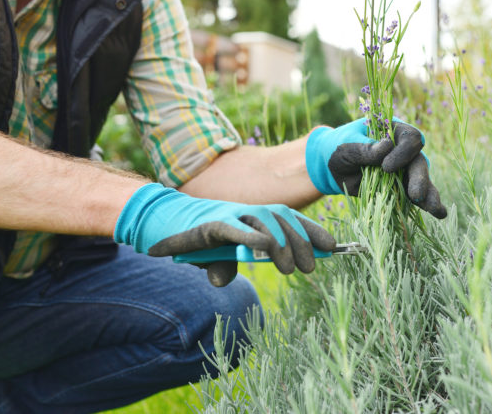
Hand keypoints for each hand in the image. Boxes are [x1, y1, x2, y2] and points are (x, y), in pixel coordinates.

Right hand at [114, 183, 336, 285]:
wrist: (158, 221)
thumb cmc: (191, 238)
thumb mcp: (213, 256)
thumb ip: (224, 264)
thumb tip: (223, 281)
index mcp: (253, 216)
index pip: (290, 218)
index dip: (313, 230)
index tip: (334, 247)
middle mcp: (244, 211)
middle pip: (283, 217)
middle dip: (302, 241)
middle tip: (311, 268)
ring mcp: (227, 215)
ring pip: (264, 220)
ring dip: (282, 243)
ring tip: (290, 268)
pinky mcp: (209, 224)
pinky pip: (234, 229)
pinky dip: (250, 237)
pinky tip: (264, 249)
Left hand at [305, 118, 446, 218]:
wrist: (332, 167)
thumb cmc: (339, 148)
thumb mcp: (346, 146)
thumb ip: (365, 148)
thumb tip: (386, 146)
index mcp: (393, 131)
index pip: (410, 137)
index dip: (403, 152)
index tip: (386, 167)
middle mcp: (404, 150)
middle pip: (419, 161)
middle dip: (419, 178)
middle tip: (415, 195)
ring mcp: (405, 170)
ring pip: (422, 180)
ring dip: (429, 194)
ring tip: (436, 209)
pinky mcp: (402, 187)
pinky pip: (418, 196)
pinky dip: (428, 203)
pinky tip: (440, 213)